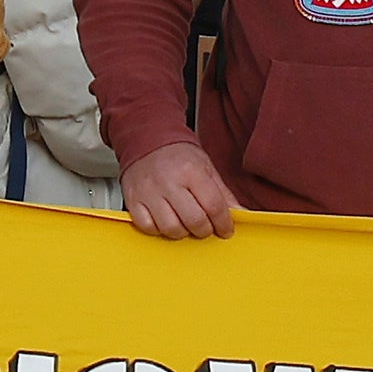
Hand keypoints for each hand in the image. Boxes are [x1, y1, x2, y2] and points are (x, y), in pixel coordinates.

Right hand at [121, 137, 239, 238]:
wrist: (146, 139)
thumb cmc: (177, 155)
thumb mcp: (206, 168)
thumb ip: (223, 194)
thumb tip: (240, 214)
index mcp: (191, 171)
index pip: (213, 206)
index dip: (223, 223)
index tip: (225, 230)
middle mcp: (169, 182)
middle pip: (194, 221)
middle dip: (204, 230)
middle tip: (205, 227)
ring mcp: (148, 192)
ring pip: (170, 228)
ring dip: (182, 232)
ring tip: (184, 223)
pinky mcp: (133, 200)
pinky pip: (147, 227)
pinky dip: (158, 229)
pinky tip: (164, 220)